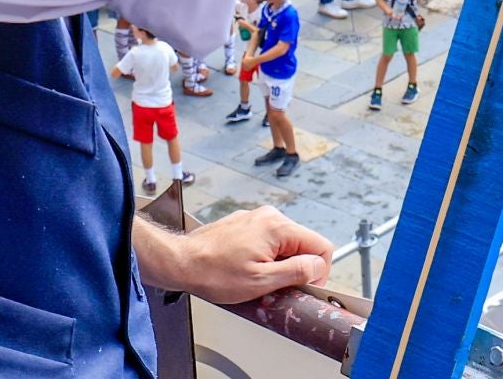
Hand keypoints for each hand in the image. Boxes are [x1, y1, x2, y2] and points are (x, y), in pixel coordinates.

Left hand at [135, 207, 332, 304]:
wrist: (181, 262)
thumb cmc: (214, 273)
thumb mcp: (261, 281)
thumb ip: (296, 271)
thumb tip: (318, 265)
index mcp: (278, 227)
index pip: (321, 246)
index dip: (318, 271)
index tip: (303, 286)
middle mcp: (270, 217)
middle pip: (303, 244)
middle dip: (295, 267)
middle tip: (276, 286)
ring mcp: (256, 218)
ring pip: (285, 244)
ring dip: (278, 263)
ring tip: (257, 278)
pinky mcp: (245, 224)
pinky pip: (267, 241)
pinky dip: (264, 256)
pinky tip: (246, 269)